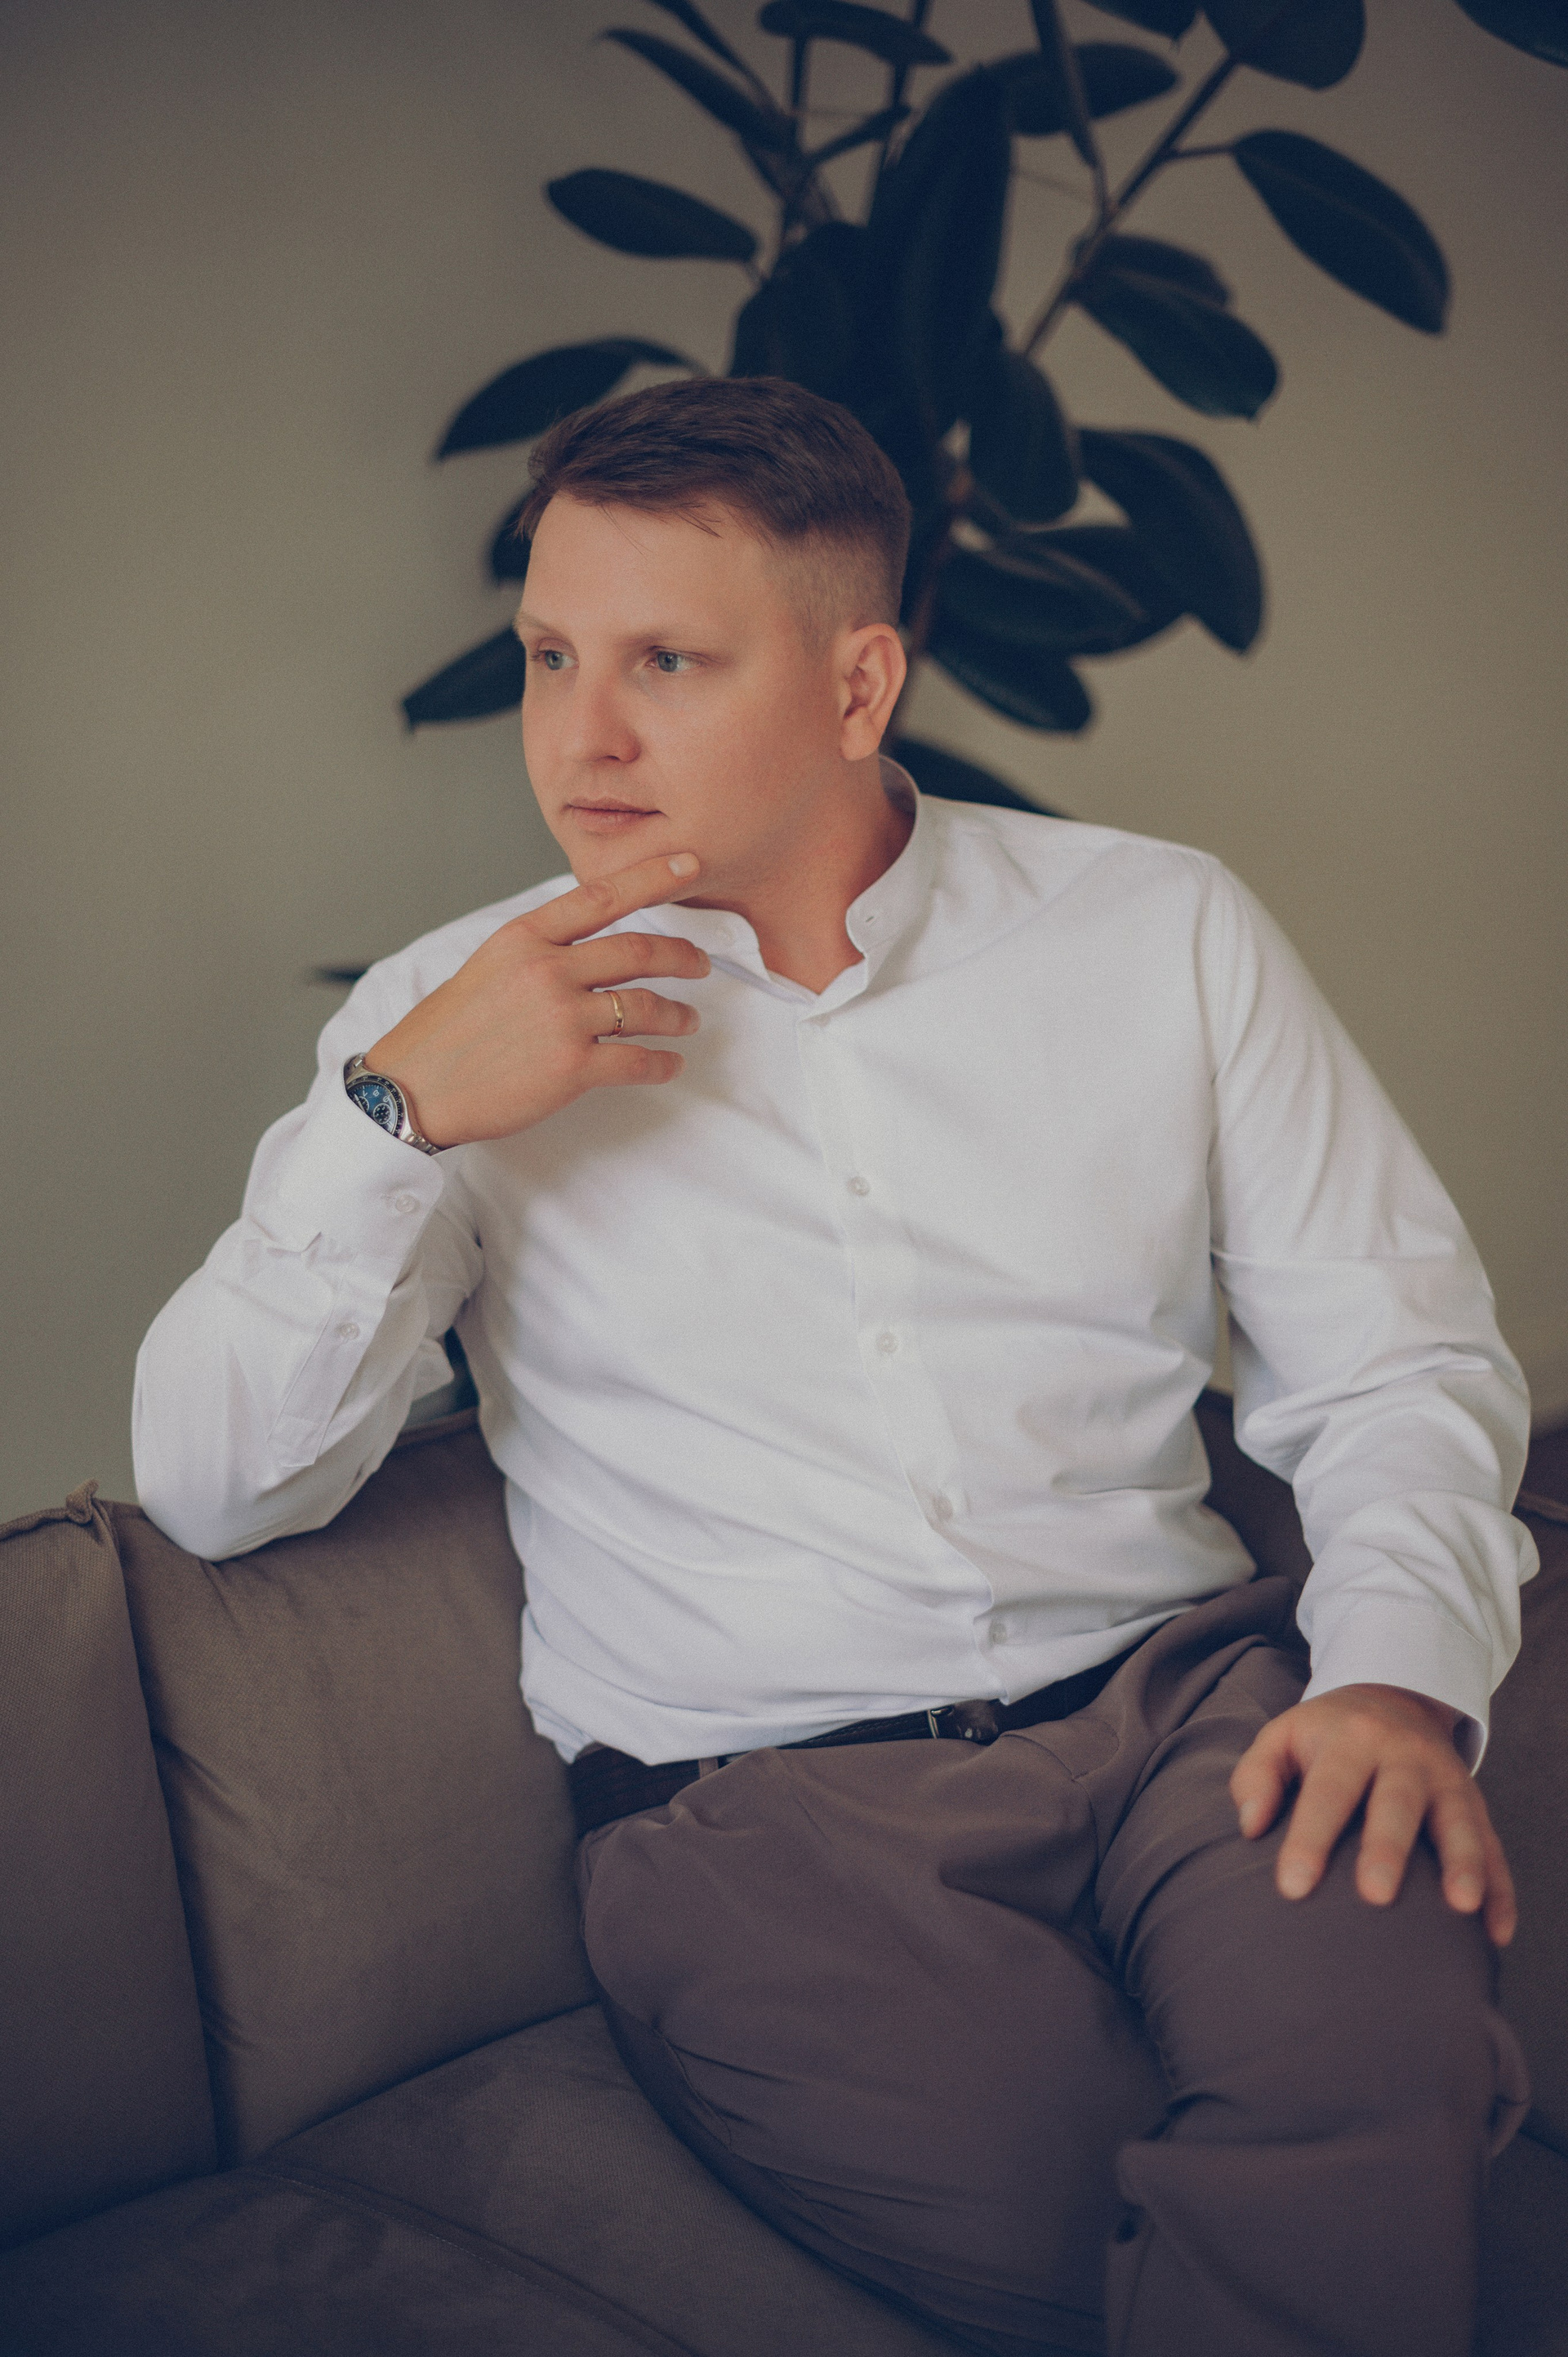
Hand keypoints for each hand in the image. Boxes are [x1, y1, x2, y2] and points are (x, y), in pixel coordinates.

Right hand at [366, 851, 709, 1147]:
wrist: (412, 1087)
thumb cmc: (445, 1033)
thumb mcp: (485, 967)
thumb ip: (536, 951)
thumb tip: (582, 945)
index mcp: (524, 938)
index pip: (601, 896)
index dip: (653, 877)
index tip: (689, 864)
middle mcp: (547, 970)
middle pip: (638, 950)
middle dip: (681, 955)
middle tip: (701, 963)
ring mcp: (562, 1018)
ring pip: (644, 1007)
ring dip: (677, 1015)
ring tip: (688, 1020)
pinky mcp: (571, 1067)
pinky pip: (637, 1060)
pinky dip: (662, 1063)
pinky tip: (669, 1064)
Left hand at [1230, 1683, 1515, 1944]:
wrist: (1393, 1696)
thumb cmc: (1325, 1734)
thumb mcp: (1282, 1735)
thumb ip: (1257, 1776)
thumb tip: (1250, 1827)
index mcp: (1351, 1740)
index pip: (1329, 1791)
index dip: (1310, 1839)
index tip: (1293, 1887)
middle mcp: (1404, 1756)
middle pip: (1398, 1802)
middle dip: (1388, 1848)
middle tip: (1376, 1896)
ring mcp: (1446, 1779)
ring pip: (1459, 1821)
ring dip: (1463, 1862)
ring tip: (1461, 1907)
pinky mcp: (1475, 1804)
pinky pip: (1493, 1846)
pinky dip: (1501, 1890)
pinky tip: (1497, 1933)